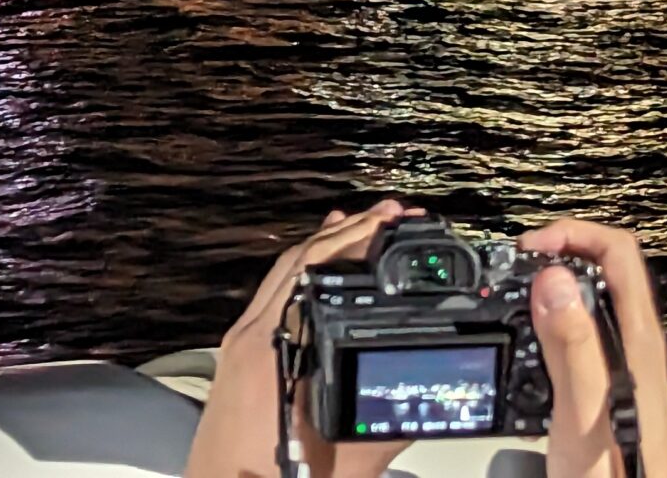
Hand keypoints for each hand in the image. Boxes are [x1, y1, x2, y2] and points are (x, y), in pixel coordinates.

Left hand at [184, 198, 420, 477]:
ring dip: (323, 247)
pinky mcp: (237, 357)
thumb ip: (387, 426)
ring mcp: (238, 344)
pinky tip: (322, 272)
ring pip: (280, 275)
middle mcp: (247, 336)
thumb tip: (429, 395)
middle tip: (389, 213)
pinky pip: (272, 297)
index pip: (310, 268)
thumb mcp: (345, 460)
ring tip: (363, 226)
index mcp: (269, 350)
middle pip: (296, 260)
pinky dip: (302, 275)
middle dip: (346, 231)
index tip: (387, 221)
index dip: (352, 237)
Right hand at [521, 219, 666, 477]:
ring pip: (590, 302)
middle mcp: (634, 348)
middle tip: (518, 262)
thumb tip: (555, 279)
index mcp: (638, 343)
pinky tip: (526, 337)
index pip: (619, 255)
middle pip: (605, 271)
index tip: (531, 248)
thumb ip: (572, 343)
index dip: (575, 235)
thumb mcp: (583, 408)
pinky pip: (577, 334)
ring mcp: (621, 367)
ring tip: (518, 288)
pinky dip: (549, 320)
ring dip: (554, 285)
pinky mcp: (603, 386)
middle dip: (560, 252)